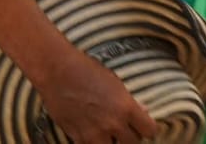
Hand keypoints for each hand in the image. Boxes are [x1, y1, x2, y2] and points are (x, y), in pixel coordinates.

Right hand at [36, 50, 157, 143]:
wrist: (56, 70)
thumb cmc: (85, 69)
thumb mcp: (114, 81)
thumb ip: (128, 101)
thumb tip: (142, 111)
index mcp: (125, 107)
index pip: (149, 130)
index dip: (147, 128)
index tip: (142, 126)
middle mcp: (112, 123)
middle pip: (133, 143)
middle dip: (130, 136)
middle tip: (124, 129)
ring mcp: (94, 133)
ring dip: (112, 142)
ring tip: (107, 132)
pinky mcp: (78, 138)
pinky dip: (93, 141)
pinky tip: (91, 132)